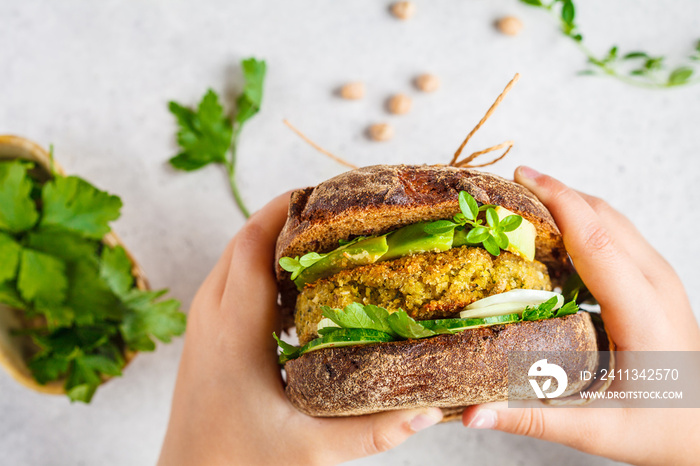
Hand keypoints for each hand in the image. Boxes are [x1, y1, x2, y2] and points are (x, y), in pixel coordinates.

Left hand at [158, 193, 442, 465]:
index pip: (252, 246)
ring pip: (233, 257)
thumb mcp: (310, 450)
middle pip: (242, 240)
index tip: (324, 193)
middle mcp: (210, 317)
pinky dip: (259, 264)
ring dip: (270, 238)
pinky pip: (230, 279)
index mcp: (233, 332)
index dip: (285, 210)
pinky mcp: (203, 335)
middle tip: (334, 210)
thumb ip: (371, 430)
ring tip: (321, 238)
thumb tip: (428, 409)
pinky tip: (295, 283)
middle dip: (283, 216)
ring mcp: (202, 324)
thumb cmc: (239, 464)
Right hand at [462, 166, 699, 464]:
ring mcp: (660, 279)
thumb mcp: (599, 429)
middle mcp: (656, 284)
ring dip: (568, 203)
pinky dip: (582, 222)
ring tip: (521, 204)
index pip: (595, 240)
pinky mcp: (655, 282)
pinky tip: (552, 237)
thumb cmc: (664, 428)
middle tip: (503, 189)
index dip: (558, 201)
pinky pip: (616, 235)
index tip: (521, 176)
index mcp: (642, 313)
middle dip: (554, 192)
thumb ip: (534, 417)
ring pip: (611, 220)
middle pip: (603, 217)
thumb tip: (472, 412)